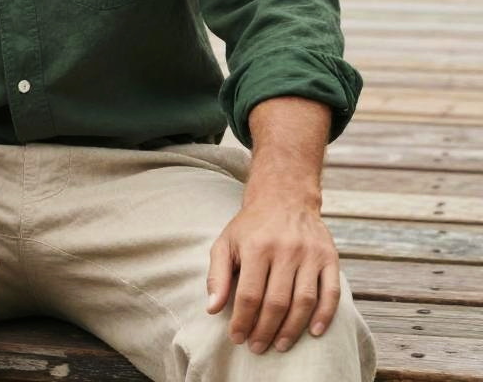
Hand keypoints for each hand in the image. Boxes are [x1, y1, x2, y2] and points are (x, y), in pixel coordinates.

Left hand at [206, 196, 340, 354]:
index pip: (249, 295)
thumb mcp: (225, 242)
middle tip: (258, 347)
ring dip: (292, 329)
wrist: (283, 196)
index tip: (237, 338)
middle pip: (276, 302)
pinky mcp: (329, 257)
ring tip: (280, 345)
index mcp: (256, 246)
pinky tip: (314, 332)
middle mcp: (285, 249)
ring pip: (304, 301)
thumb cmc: (250, 226)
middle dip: (265, 330)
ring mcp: (309, 254)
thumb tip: (212, 309)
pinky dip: (325, 316)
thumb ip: (217, 275)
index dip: (243, 321)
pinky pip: (331, 292)